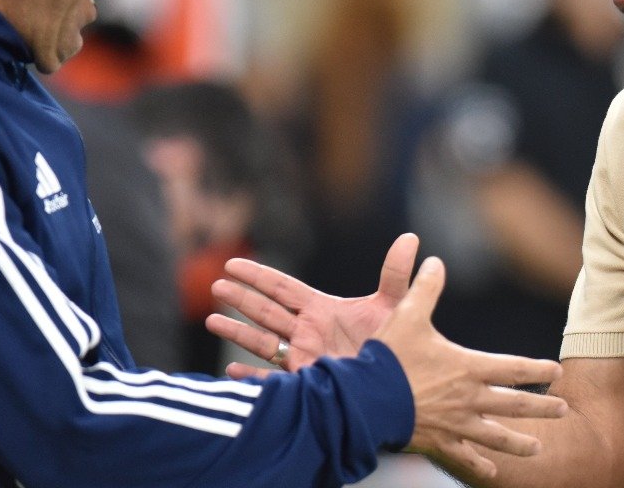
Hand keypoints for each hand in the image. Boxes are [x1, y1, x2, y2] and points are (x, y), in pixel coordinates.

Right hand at [206, 233, 418, 378]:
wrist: (399, 385)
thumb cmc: (396, 344)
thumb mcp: (394, 305)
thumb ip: (396, 273)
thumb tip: (411, 238)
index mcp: (320, 310)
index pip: (283, 288)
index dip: (258, 276)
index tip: (233, 264)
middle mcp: (306, 332)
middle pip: (266, 310)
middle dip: (241, 299)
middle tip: (215, 286)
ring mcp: (303, 358)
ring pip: (263, 341)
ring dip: (238, 331)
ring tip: (211, 320)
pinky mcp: (306, 381)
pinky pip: (273, 379)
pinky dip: (252, 375)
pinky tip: (232, 370)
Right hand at [378, 255, 566, 478]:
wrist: (368, 399)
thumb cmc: (390, 357)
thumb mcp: (408, 315)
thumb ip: (424, 289)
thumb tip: (435, 262)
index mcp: (468, 367)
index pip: (513, 369)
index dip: (536, 369)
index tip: (556, 371)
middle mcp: (469, 398)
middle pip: (515, 405)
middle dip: (542, 408)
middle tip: (564, 410)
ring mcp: (456, 424)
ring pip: (497, 436)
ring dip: (520, 443)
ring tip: (538, 449)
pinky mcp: (439, 441)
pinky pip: (465, 457)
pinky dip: (480, 465)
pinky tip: (492, 474)